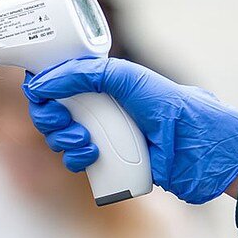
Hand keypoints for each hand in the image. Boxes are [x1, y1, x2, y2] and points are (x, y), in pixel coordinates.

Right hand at [22, 58, 237, 203]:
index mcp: (101, 84)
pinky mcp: (107, 164)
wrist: (198, 149)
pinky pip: (75, 162)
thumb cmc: (170, 107)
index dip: (43, 89)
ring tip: (85, 141)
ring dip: (63, 139)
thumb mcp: (126, 77)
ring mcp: (102, 137)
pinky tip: (93, 156)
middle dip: (49, 118)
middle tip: (61, 120)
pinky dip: (77, 159)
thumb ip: (83, 73)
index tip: (40, 93)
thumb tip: (41, 82)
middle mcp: (98, 109)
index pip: (57, 83)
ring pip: (60, 139)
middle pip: (52, 112)